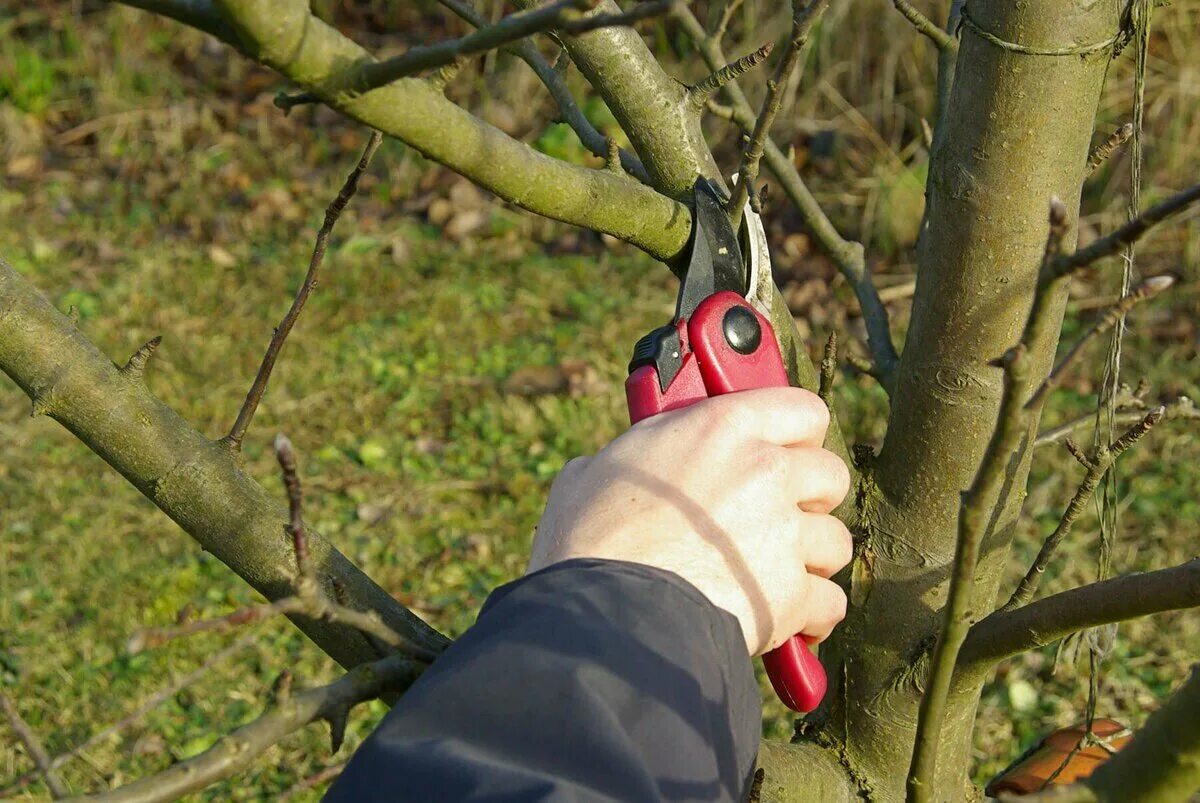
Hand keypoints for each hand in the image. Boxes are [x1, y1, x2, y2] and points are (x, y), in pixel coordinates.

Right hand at [529, 387, 851, 655]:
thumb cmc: (589, 540)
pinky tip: (789, 620)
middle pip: (831, 474)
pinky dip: (813, 615)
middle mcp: (764, 471)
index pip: (802, 408)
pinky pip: (830, 601)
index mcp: (722, 427)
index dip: (798, 433)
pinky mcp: (791, 594)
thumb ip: (638, 458)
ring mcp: (784, 534)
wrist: (604, 613)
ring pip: (835, 542)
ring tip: (775, 573)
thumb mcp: (598, 470)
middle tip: (780, 515)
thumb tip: (618, 469)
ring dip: (811, 560)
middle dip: (811, 499)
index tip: (787, 448)